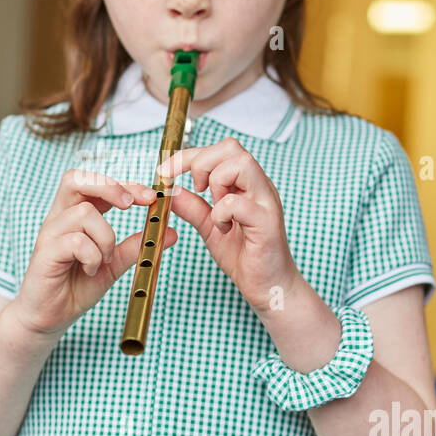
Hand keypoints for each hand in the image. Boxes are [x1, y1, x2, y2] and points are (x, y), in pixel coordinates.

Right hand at [13, 169, 177, 339]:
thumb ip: (135, 246)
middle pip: (77, 179)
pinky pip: (75, 241)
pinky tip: (91, 270)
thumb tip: (170, 232)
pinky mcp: (45, 253)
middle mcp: (59, 218)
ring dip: (105, 237)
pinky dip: (92, 256)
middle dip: (110, 186)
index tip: (151, 198)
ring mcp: (50, 234)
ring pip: (84, 213)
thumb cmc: (76, 287)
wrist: (49, 318)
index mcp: (75, 214)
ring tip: (104, 260)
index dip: (124, 184)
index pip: (96, 183)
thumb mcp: (113, 265)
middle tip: (132, 205)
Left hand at [157, 137, 297, 316]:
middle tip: (195, 189)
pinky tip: (223, 229)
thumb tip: (171, 190)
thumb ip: (192, 207)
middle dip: (201, 162)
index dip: (189, 155)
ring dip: (216, 182)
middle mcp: (259, 187)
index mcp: (246, 184)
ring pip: (241, 164)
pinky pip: (238, 203)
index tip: (166, 170)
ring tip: (214, 208)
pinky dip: (221, 213)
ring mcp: (266, 202)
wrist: (269, 287)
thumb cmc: (245, 256)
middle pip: (232, 147)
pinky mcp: (267, 223)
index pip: (221, 149)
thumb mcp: (210, 227)